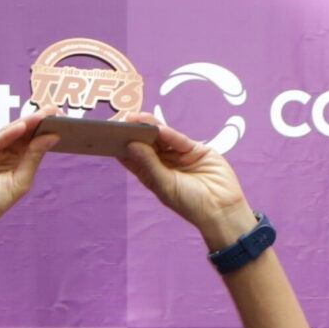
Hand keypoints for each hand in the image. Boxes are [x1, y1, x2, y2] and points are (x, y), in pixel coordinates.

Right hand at [0, 108, 57, 230]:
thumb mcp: (20, 180)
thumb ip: (34, 157)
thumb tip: (53, 137)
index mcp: (18, 162)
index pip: (34, 142)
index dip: (46, 130)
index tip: (62, 119)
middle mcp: (5, 154)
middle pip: (23, 134)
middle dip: (37, 122)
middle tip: (53, 110)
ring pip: (9, 133)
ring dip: (25, 124)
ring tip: (41, 116)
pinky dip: (7, 134)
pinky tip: (21, 127)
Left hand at [118, 114, 253, 240]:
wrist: (221, 209)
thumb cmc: (190, 203)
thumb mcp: (165, 185)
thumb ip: (149, 164)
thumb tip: (131, 145)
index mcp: (151, 174)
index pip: (132, 157)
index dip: (121, 145)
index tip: (107, 134)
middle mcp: (163, 162)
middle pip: (146, 143)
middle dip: (134, 131)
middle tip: (121, 119)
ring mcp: (179, 155)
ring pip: (162, 138)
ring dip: (150, 127)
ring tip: (137, 118)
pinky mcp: (195, 150)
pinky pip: (180, 140)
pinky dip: (171, 135)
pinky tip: (160, 129)